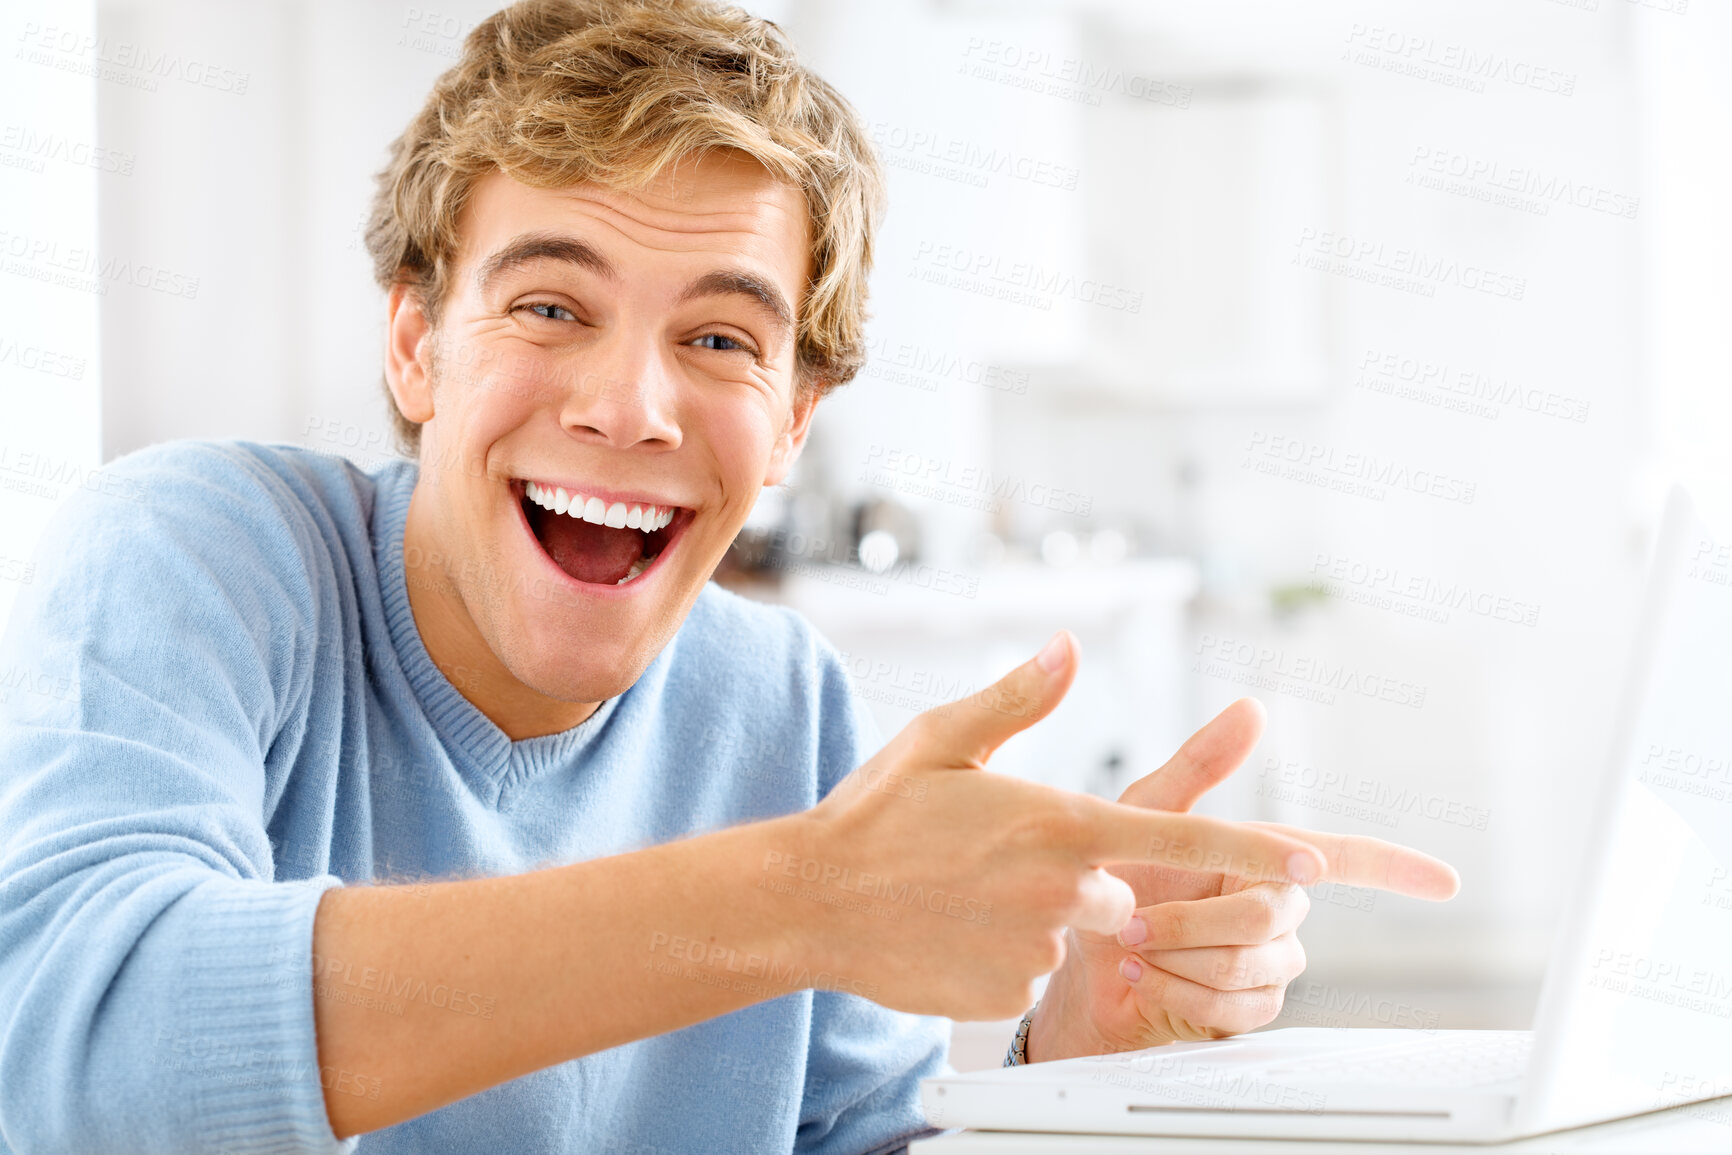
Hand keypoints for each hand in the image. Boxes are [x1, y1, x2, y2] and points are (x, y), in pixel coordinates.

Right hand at [797, 634, 1333, 1020]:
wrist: (811, 902)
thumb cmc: (875, 815)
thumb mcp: (944, 738)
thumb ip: (1019, 696)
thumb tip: (1069, 647)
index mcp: (1056, 822)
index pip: (1178, 838)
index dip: (1251, 852)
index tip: (1311, 865)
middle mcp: (1059, 890)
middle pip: (1118, 891)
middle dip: (1077, 877)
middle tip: (991, 858)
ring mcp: (1035, 948)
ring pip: (1072, 932)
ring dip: (1036, 915)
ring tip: (960, 892)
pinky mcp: (1008, 992)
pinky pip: (1033, 971)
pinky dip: (1006, 953)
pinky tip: (952, 929)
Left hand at [1026, 697, 1461, 1061]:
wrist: (1075, 963)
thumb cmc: (1109, 884)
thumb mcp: (1145, 813)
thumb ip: (1198, 765)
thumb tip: (1253, 708)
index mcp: (1263, 859)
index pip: (1341, 858)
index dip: (1394, 868)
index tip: (1445, 882)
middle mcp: (1276, 911)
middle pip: (1265, 915)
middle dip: (1187, 920)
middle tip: (1133, 921)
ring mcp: (1266, 965)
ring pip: (1245, 965)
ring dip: (1174, 958)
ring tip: (1132, 948)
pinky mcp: (1246, 1012)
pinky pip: (1230, 1009)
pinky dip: (1173, 995)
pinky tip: (1143, 982)